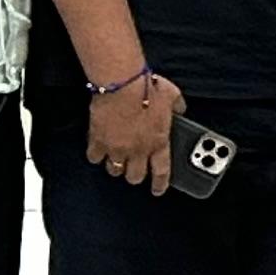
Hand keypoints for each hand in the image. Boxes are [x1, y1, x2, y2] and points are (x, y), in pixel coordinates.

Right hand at [89, 71, 183, 189]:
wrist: (123, 84)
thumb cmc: (147, 88)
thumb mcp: (173, 96)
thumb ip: (178, 106)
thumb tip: (181, 108)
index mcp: (159, 141)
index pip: (161, 171)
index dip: (159, 184)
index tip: (157, 190)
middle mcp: (138, 150)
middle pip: (134, 176)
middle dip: (134, 176)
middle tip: (133, 170)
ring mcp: (117, 148)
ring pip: (114, 170)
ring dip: (116, 166)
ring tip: (116, 158)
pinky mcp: (98, 142)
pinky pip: (94, 158)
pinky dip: (96, 155)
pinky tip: (98, 149)